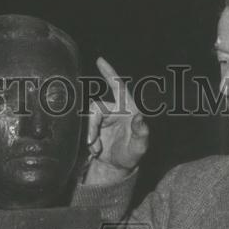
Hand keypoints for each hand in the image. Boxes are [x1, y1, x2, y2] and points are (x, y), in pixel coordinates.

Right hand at [83, 57, 148, 184]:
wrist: (117, 167)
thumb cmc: (132, 155)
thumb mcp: (140, 147)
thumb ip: (141, 132)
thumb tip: (140, 116)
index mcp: (129, 109)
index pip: (118, 87)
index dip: (109, 73)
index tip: (100, 60)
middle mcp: (115, 110)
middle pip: (97, 108)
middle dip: (92, 126)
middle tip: (92, 144)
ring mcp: (104, 117)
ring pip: (89, 117)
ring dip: (90, 134)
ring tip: (95, 149)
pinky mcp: (94, 125)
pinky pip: (86, 127)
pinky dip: (89, 139)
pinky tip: (95, 150)